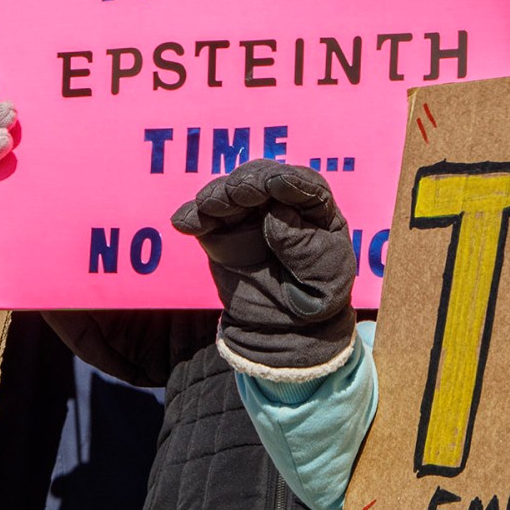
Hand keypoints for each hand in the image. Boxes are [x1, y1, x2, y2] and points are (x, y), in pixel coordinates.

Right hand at [171, 160, 355, 376]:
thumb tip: (276, 214)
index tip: (277, 183)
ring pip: (230, 194)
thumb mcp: (325, 277)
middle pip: (263, 180)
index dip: (290, 181)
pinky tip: (184, 222)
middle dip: (250, 182)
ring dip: (219, 195)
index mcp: (314, 208)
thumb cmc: (316, 297)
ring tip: (209, 205)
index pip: (304, 185)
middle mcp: (279, 204)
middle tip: (240, 190)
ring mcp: (247, 217)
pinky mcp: (220, 234)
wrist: (287, 329)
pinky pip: (204, 220)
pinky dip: (192, 216)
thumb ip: (305, 247)